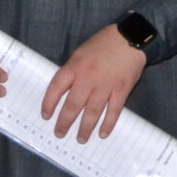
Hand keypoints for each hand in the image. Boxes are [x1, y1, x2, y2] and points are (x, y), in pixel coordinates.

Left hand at [40, 24, 146, 141]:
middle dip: (65, 122)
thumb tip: (65, 91)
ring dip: (85, 128)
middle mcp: (88, 77)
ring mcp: (106, 85)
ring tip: (80, 139)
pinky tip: (102, 133)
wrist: (130, 37)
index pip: (56, 87)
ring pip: (92, 112)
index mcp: (75, 66)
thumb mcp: (81, 52)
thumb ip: (73, 71)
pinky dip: (108, 124)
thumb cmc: (103, 43)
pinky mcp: (121, 89)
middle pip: (73, 105)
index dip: (49, 103)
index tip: (46, 116)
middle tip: (59, 134)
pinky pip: (113, 111)